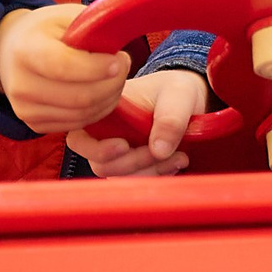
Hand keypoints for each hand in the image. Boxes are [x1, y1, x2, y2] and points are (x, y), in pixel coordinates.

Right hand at [0, 3, 128, 135]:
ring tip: (115, 78)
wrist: (10, 50)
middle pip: (80, 97)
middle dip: (113, 83)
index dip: (98, 67)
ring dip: (109, 98)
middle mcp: (20, 84)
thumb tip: (117, 53)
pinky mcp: (34, 124)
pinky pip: (77, 124)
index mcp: (25, 49)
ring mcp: (25, 109)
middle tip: (123, 65)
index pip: (65, 66)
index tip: (119, 58)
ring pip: (83, 114)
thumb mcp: (66, 16)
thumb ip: (91, 30)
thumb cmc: (45, 30)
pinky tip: (102, 92)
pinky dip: (97, 111)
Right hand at [64, 69, 202, 177]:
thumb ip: (170, 118)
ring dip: (150, 171)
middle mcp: (105, 134)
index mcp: (105, 111)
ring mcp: (117, 153)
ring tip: (179, 155)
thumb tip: (159, 150)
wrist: (190, 101)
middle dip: (133, 162)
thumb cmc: (176, 90)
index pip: (80, 138)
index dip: (97, 148)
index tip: (124, 145)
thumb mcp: (179, 94)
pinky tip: (176, 161)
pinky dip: (157, 176)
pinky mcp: (132, 166)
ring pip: (120, 176)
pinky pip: (137, 182)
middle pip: (100, 164)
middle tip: (162, 151)